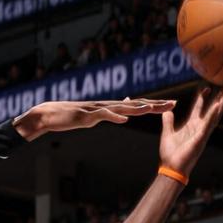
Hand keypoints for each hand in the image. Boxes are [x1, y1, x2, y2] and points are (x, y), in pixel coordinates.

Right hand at [14, 96, 174, 139]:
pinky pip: (103, 115)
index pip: (137, 106)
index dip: (155, 105)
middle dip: (155, 105)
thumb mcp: (94, 116)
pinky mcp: (86, 115)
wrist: (49, 114)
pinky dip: (114, 116)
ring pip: (122, 108)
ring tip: (154, 108)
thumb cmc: (70, 116)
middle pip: (135, 105)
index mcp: (111, 108)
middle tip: (174, 104)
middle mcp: (107, 105)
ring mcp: (97, 109)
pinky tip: (124, 118)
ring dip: (139, 109)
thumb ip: (111, 112)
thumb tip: (126, 108)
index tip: (172, 105)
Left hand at [158, 86, 222, 177]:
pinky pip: (208, 124)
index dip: (202, 97)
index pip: (199, 108)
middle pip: (212, 109)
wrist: (171, 169)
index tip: (206, 87)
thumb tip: (166, 112)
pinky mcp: (201, 138)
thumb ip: (168, 123)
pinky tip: (218, 104)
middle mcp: (199, 128)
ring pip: (215, 115)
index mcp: (191, 126)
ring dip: (222, 103)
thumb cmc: (171, 155)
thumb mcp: (167, 134)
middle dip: (220, 97)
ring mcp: (202, 133)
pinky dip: (213, 114)